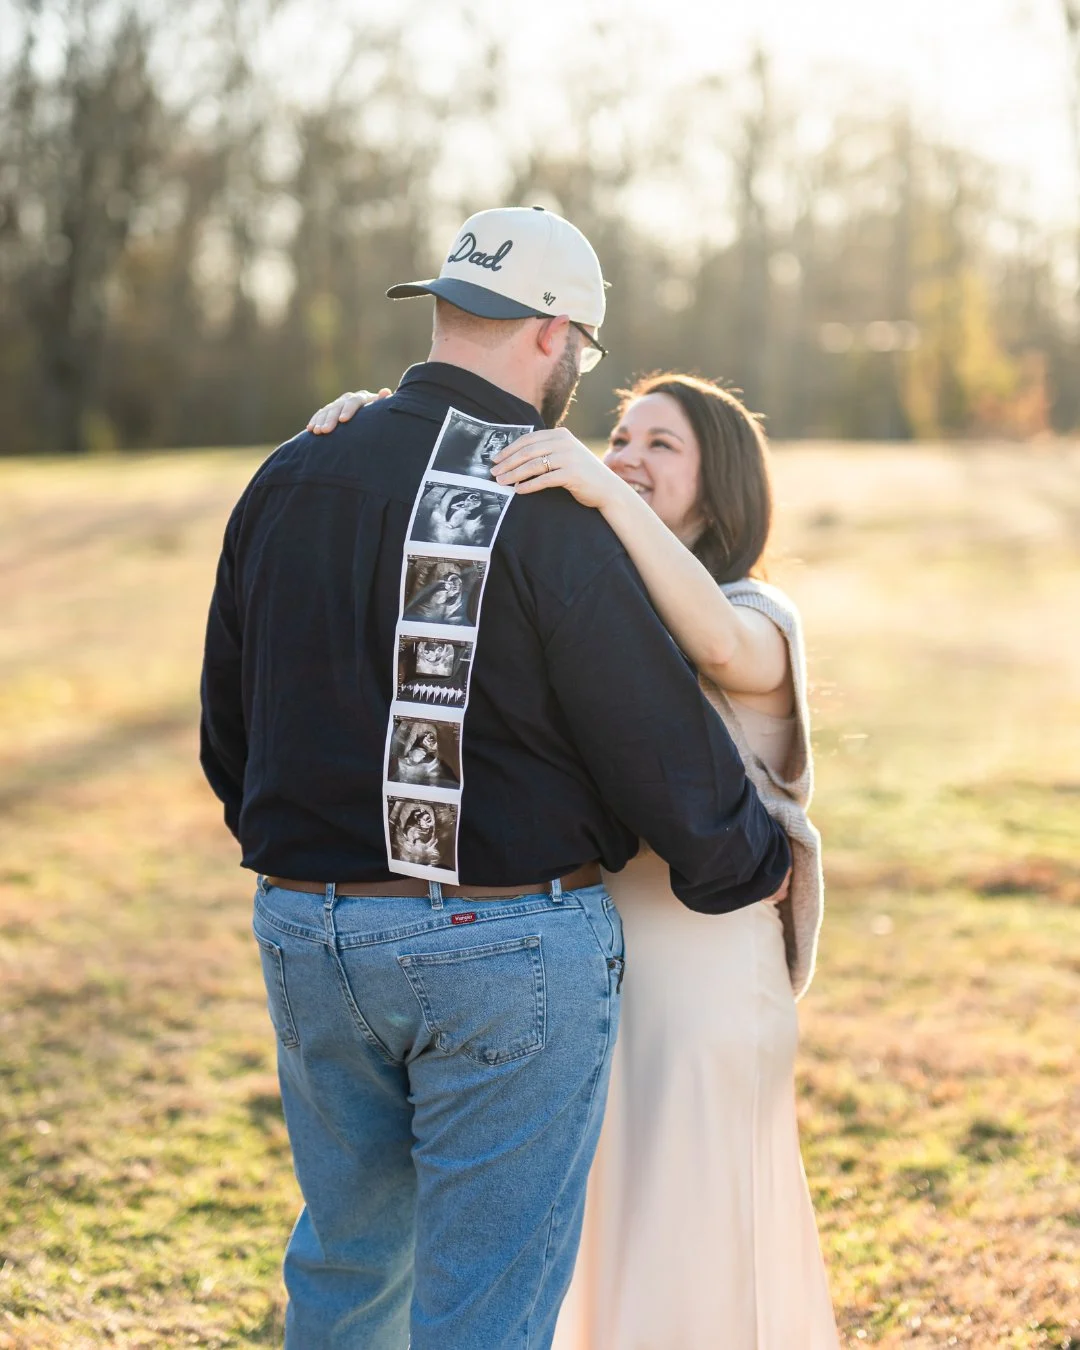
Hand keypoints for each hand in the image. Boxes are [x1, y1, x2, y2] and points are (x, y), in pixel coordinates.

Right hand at [307, 387, 390, 433]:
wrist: (372, 415)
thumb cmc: (379, 416)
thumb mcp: (381, 411)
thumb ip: (381, 403)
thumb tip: (385, 391)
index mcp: (361, 398)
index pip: (354, 402)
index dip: (348, 410)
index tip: (342, 420)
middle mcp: (348, 399)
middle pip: (338, 407)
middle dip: (330, 419)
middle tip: (326, 431)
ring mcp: (338, 404)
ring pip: (327, 411)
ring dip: (320, 421)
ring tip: (317, 432)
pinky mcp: (330, 410)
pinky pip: (320, 414)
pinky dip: (315, 421)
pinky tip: (310, 429)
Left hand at [492, 428, 622, 510]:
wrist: (608, 489)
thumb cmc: (582, 474)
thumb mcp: (565, 455)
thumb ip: (547, 450)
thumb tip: (516, 457)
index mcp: (560, 434)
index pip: (528, 439)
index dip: (509, 449)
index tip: (495, 459)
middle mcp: (564, 443)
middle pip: (528, 451)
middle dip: (508, 462)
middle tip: (493, 472)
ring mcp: (569, 457)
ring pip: (534, 465)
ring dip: (514, 474)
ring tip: (501, 482)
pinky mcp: (572, 474)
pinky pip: (544, 479)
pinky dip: (529, 485)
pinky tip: (518, 490)